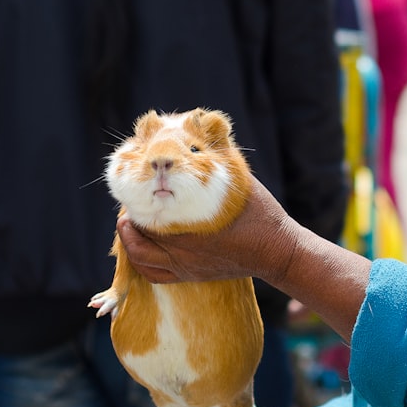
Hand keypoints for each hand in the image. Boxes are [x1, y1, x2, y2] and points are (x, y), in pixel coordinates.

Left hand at [116, 174, 306, 285]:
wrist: (277, 250)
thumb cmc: (261, 214)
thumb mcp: (240, 181)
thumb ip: (218, 159)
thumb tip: (201, 131)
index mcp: (190, 223)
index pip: (147, 210)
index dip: (135, 197)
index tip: (136, 185)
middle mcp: (182, 248)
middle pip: (139, 233)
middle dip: (130, 216)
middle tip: (131, 202)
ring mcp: (185, 265)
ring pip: (141, 257)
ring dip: (129, 240)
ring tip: (128, 224)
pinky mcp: (191, 275)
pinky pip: (155, 275)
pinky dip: (141, 262)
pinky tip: (142, 248)